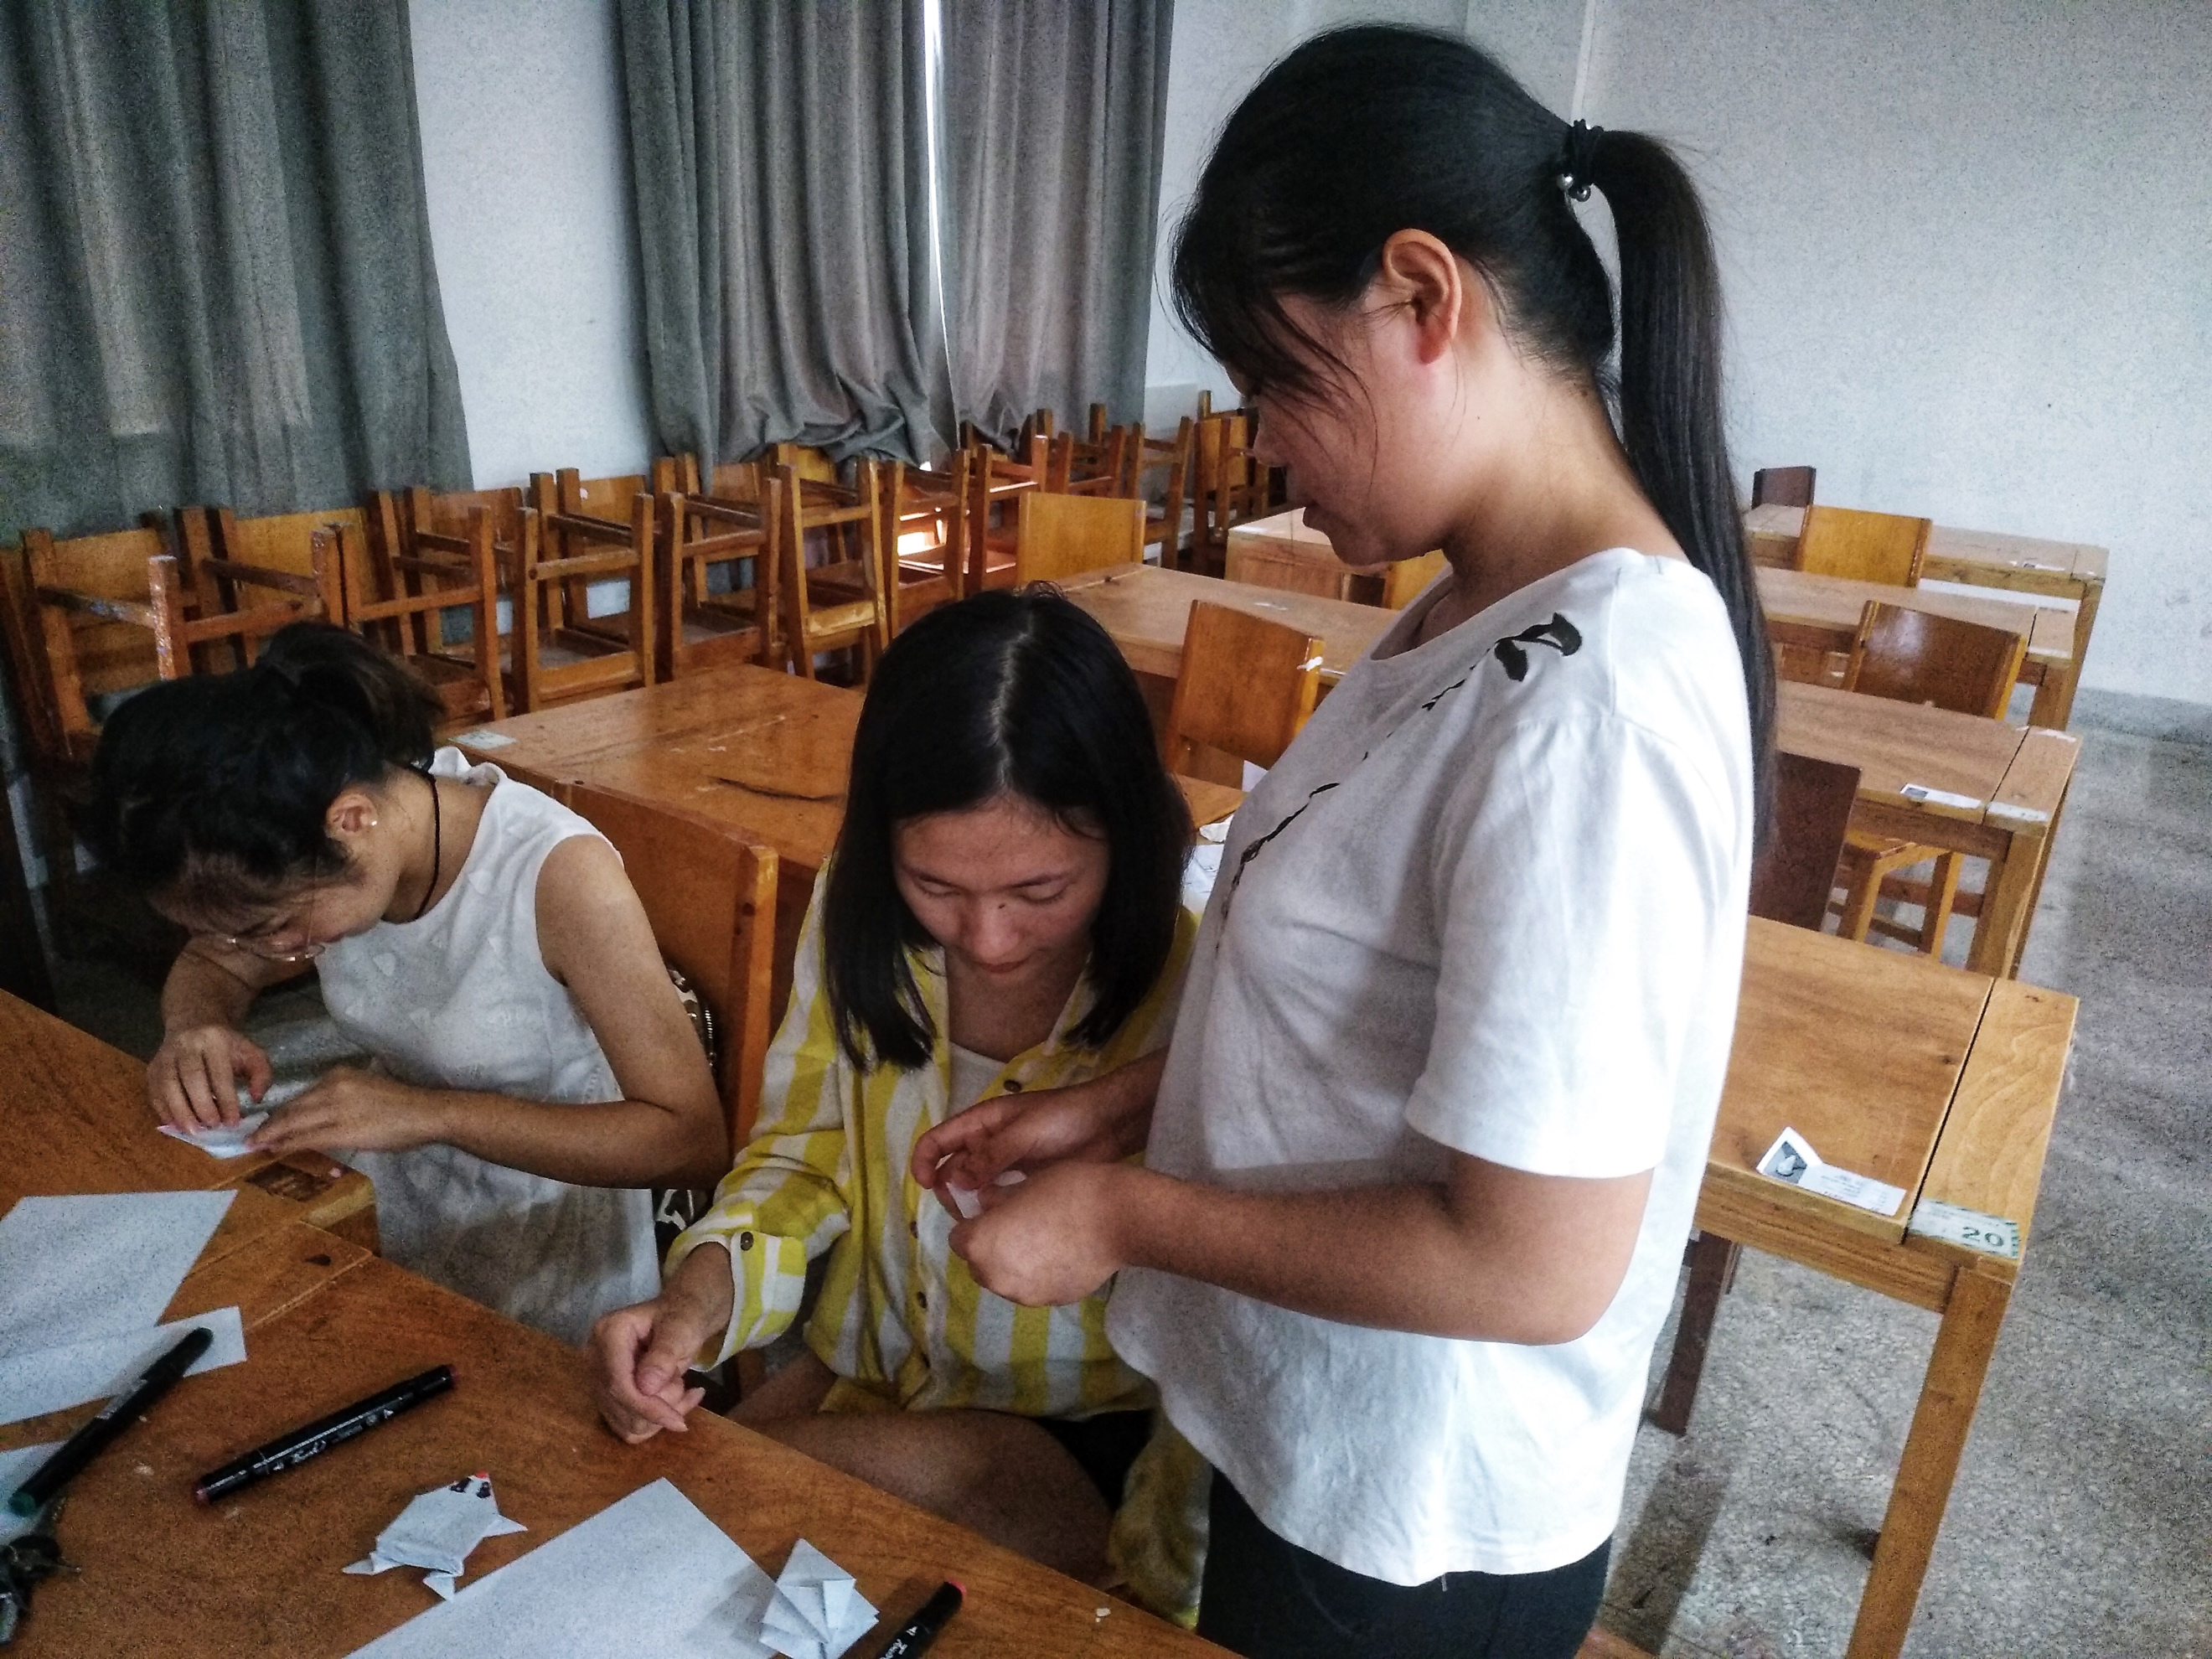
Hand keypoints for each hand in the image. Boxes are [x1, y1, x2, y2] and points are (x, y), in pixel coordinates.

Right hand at [148, 1026, 271, 1130]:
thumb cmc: (227, 1045)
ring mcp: (165, 1055)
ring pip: (168, 1085)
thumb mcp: (251, 1052)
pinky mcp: (152, 1067)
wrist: (194, 1023)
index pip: (219, 1073)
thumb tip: (256, 1098)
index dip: (226, 1100)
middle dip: (202, 1106)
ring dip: (179, 1112)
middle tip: (212, 1127)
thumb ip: (261, 1074)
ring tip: (193, 1132)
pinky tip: (175, 1126)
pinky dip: (163, 1110)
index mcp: (214, 1039)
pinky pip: (154, 1091)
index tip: (233, 1122)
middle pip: (191, 1078)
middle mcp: (187, 1045)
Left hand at [246, 1067, 445, 1156]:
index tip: (268, 1122)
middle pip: (292, 1107)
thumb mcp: (366, 1091)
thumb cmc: (403, 1105)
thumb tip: (321, 1118)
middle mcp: (333, 1086)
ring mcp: (336, 1107)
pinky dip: (286, 1144)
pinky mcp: (342, 1130)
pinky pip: (306, 1138)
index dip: (282, 1111)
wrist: (427, 1112)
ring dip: (271, 1135)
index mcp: (339, 1075)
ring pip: (293, 1122)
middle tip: (251, 1136)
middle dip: (270, 1123)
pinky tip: (273, 1149)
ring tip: (254, 1144)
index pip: (302, 1096)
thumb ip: (342, 1099)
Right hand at [588, 1262, 725, 1442]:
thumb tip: (646, 1388)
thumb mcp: (681, 1329)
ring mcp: (598, 1380)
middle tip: (686, 1387)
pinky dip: (657, 1422)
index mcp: (607, 1333)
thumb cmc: (682, 1317)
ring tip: (681, 1387)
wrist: (680, 1318)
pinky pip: (631, 1427)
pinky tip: (678, 1402)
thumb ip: (664, 1354)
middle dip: (658, 1407)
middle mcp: (594, 1358)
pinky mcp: (608, 1398)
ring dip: (660, 1415)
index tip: (678, 1421)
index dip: (646, 1407)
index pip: (618, 1384)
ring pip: (626, 1423)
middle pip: (620, 1407)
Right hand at [912, 1074, 1140, 1216]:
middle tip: (959, 1211)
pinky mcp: (1022, 1182)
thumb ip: (992, 1155)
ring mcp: (1004, 1164)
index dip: (924, 1161)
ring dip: (969, 1203)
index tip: (925, 1186)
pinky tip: (1001, 1220)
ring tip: (979, 1219)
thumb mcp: (1025, 1131)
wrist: (1108, 1126)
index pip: (938, 1140)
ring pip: (973, 1187)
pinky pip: (997, 1198)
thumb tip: (956, 1181)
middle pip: (951, 1169)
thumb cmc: (1064, 1118)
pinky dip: (992, 1209)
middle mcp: (987, 1144)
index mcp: (981, 1123)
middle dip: (947, 1189)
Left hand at [950, 1162, 1131, 1306]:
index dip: (973, 1224)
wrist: (1117, 1219)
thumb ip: (996, 1201)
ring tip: (1042, 1240)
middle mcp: (994, 1277)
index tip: (992, 1213)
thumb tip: (986, 1204)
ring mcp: (1023, 1295)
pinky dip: (1039, 1274)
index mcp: (979, 1245)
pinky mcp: (1051, 1302)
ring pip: (1006, 1278)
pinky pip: (1034, 1286)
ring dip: (1013, 1263)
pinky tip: (1062, 1254)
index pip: (958, 1238)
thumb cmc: (1065, 1190)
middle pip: (979, 1264)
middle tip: (1016, 1225)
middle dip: (990, 1247)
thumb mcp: (1022, 1186)